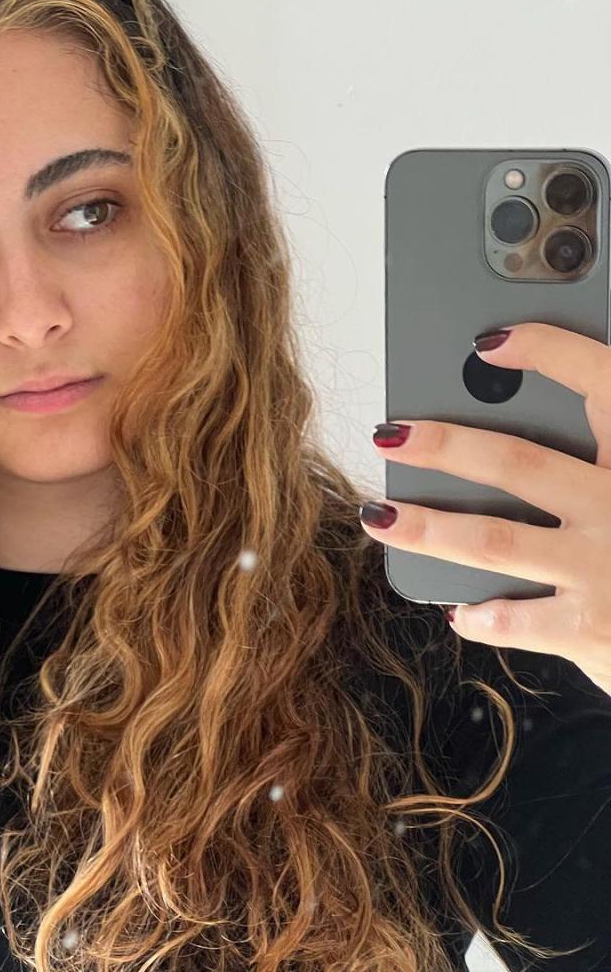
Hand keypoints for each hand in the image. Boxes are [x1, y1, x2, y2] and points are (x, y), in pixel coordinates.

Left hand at [358, 322, 610, 696]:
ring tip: (382, 518)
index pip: (605, 385)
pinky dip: (480, 614)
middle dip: (446, 446)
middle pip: (520, 462)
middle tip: (392, 435)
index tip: (490, 342)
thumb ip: (603, 454)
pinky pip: (514, 619)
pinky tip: (460, 610)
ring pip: (495, 539)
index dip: (549, 353)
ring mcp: (602, 570)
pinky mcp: (590, 629)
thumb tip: (531, 414)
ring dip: (430, 529)